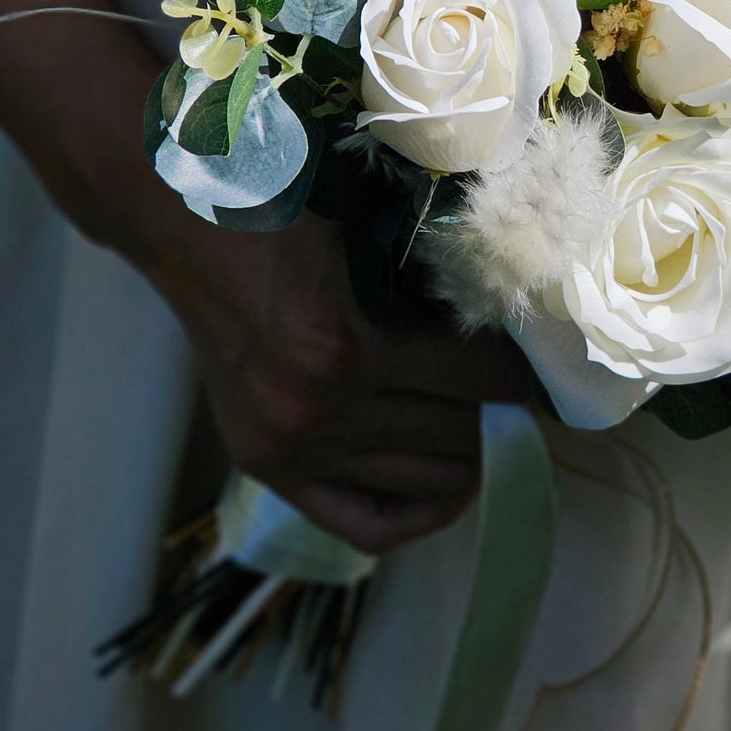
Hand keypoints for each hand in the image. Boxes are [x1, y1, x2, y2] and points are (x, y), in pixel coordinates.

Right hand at [147, 206, 529, 555]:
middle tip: (519, 384)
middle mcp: (315, 413)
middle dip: (503, 410)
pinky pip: (367, 525)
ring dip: (469, 450)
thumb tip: (523, 330)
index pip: (483, 381)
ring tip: (484, 413)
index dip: (524, 368)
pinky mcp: (268, 468)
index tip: (542, 356)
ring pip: (429, 484)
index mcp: (344, 347)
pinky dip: (419, 512)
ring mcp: (288, 450)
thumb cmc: (292, 205)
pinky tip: (447, 481)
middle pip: (463, 438)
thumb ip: (441, 283)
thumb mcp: (377, 229)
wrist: (187, 225)